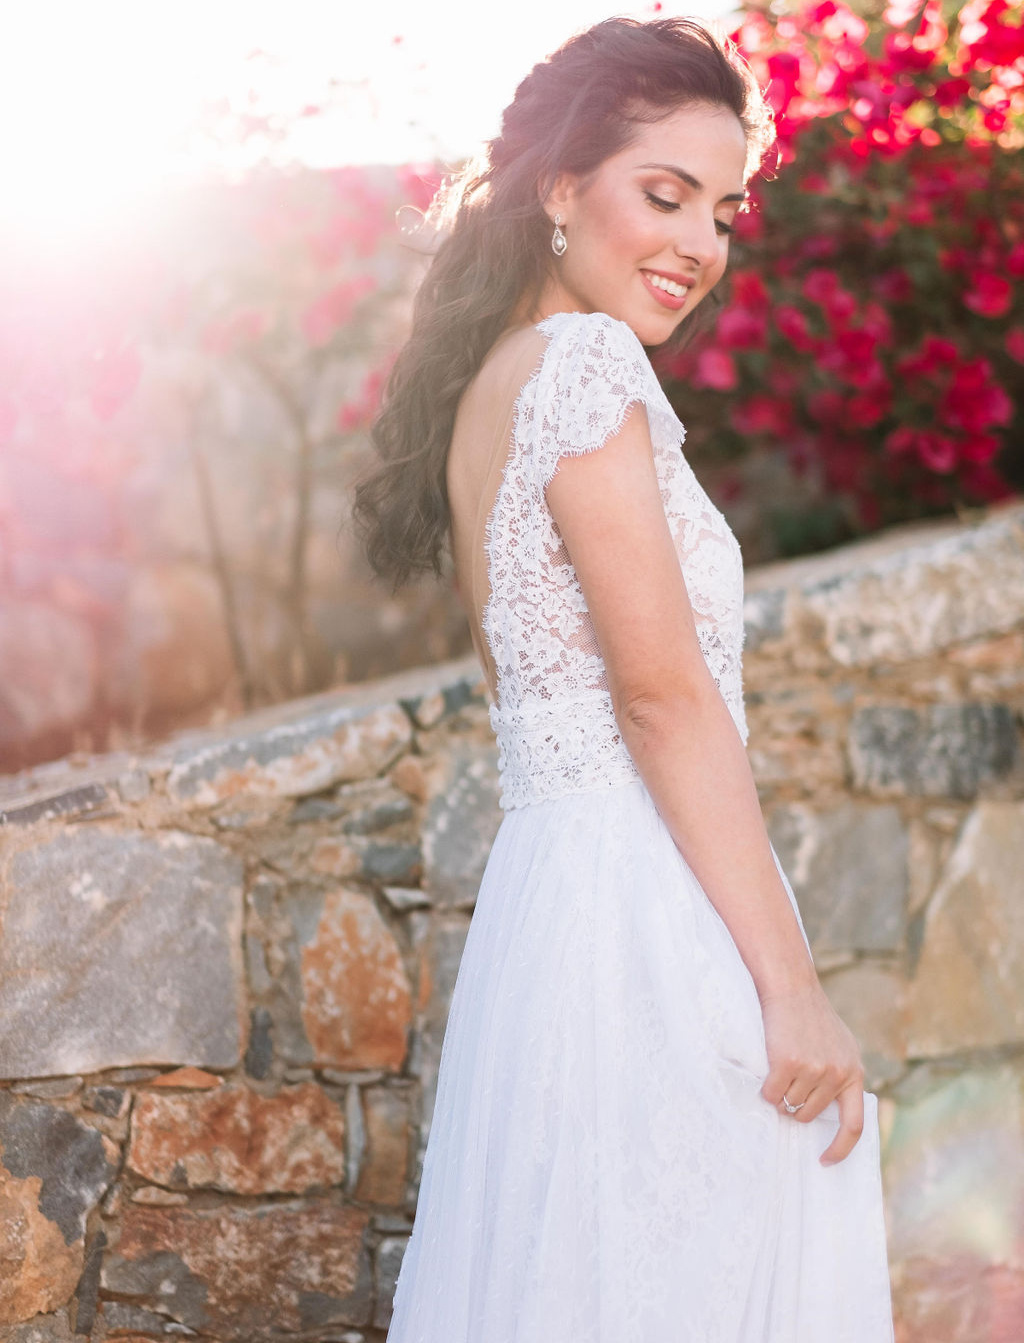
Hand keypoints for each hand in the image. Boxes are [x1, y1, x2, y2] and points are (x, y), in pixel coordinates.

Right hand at [758, 979, 865, 1165]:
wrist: (792, 988)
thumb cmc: (812, 1017)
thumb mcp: (841, 1047)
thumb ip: (843, 1075)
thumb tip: (839, 1112)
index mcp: (854, 1073)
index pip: (854, 1125)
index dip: (840, 1148)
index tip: (825, 1161)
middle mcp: (837, 1074)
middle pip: (809, 1115)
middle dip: (795, 1107)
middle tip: (787, 1084)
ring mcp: (813, 1070)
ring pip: (789, 1105)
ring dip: (780, 1094)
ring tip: (779, 1067)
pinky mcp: (788, 1064)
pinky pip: (771, 1095)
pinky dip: (765, 1089)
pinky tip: (767, 1069)